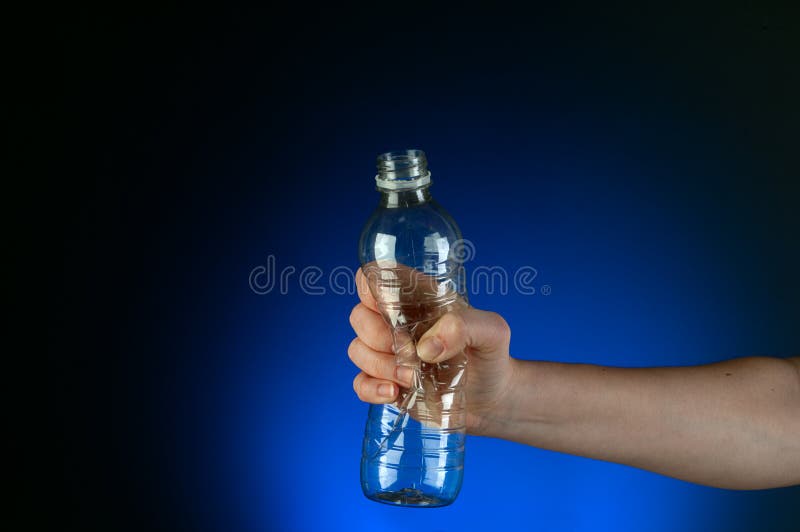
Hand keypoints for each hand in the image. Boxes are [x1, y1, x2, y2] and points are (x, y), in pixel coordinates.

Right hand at [348, 268, 515, 435]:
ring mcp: (388, 354)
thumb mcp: (492, 331)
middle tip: (411, 354)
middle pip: (359, 316)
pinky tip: (394, 393)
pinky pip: (359, 383)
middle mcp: (396, 322)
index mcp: (417, 298)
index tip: (391, 310)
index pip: (375, 277)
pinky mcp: (386, 383)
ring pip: (357, 350)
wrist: (494, 399)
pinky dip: (371, 389)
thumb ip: (465, 326)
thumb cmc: (491, 355)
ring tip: (412, 378)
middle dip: (378, 336)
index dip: (372, 287)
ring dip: (380, 366)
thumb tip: (426, 346)